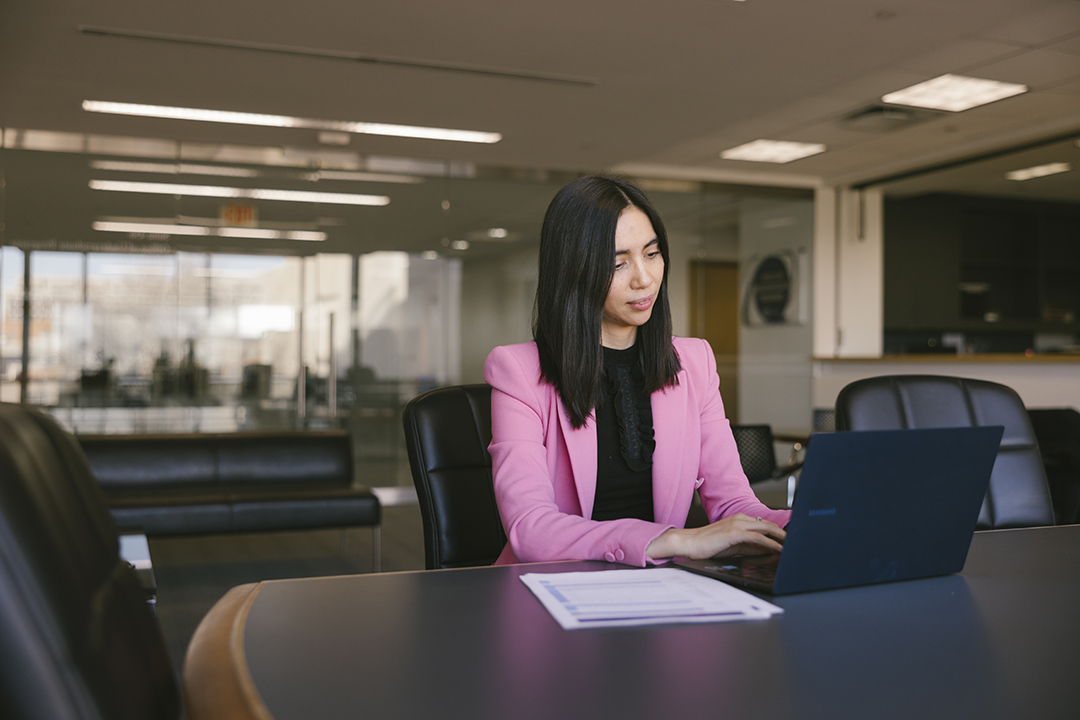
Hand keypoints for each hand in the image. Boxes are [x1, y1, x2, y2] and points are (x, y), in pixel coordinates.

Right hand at [646, 513, 784, 560]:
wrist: (689, 543)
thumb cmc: (707, 544)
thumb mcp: (733, 545)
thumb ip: (750, 546)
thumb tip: (767, 550)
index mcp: (740, 520)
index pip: (765, 524)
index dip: (779, 531)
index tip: (790, 539)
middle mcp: (740, 519)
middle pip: (769, 524)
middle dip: (785, 533)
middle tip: (797, 542)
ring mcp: (738, 524)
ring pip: (767, 529)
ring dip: (782, 538)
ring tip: (793, 546)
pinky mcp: (735, 532)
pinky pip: (758, 538)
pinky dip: (771, 543)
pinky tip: (779, 549)